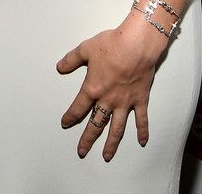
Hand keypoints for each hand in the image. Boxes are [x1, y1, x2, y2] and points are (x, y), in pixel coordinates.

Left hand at [56, 18, 164, 159]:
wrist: (136, 45)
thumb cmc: (112, 45)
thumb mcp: (86, 49)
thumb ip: (71, 60)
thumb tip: (59, 67)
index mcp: (93, 88)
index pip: (78, 107)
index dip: (70, 117)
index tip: (65, 123)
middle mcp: (108, 100)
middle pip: (96, 124)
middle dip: (87, 139)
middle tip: (82, 151)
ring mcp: (125, 102)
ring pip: (117, 128)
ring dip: (111, 144)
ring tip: (106, 156)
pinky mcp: (140, 100)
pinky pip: (141, 119)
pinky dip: (142, 131)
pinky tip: (141, 142)